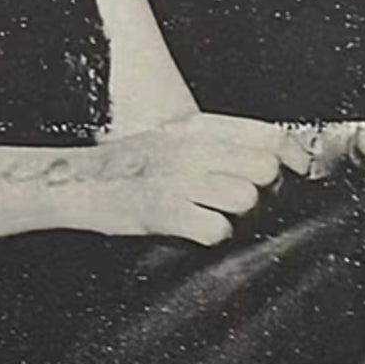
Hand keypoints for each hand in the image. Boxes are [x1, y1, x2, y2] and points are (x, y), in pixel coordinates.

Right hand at [80, 113, 311, 243]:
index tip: (290, 173)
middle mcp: (188, 148)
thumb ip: (216, 141)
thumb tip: (273, 160)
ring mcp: (176, 178)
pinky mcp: (165, 210)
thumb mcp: (170, 137)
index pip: (267, 134)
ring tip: (211, 212)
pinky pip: (218, 229)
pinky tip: (192, 228)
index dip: (290, 157)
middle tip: (236, 198)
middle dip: (261, 190)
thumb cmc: (125, 165)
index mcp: (193, 128)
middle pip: (265, 169)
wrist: (74, 181)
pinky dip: (210, 235)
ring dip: (236, 214)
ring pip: (247, 199)